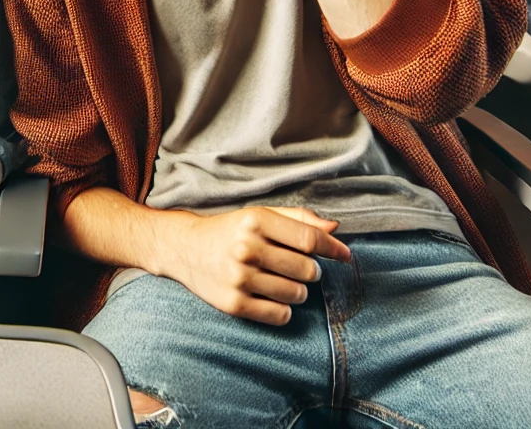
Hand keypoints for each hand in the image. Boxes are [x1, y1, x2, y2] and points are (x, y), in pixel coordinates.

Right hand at [157, 206, 350, 325]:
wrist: (184, 249)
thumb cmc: (230, 231)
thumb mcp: (259, 216)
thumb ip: (297, 219)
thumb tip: (334, 229)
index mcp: (255, 221)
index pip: (309, 240)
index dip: (334, 249)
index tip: (346, 256)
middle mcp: (246, 248)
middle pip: (307, 269)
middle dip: (311, 271)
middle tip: (299, 268)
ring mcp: (239, 278)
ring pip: (297, 294)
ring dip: (298, 291)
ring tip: (282, 281)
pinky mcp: (233, 304)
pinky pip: (280, 315)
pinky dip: (284, 309)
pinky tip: (271, 297)